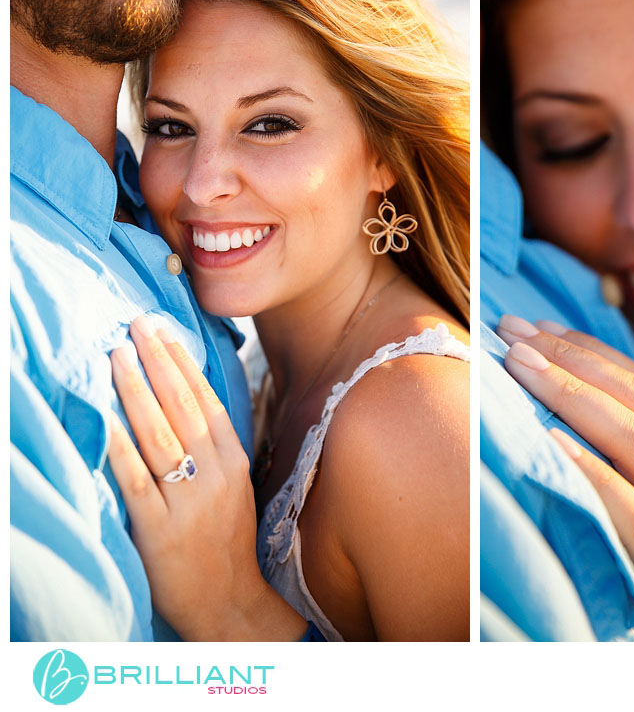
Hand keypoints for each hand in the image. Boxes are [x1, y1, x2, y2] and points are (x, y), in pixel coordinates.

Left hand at [108, 315, 304, 640]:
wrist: (230, 603)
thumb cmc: (228, 541)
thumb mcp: (235, 486)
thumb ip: (215, 446)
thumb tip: (187, 398)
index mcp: (234, 461)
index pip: (206, 399)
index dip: (182, 362)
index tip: (163, 330)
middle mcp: (215, 475)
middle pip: (183, 407)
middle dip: (157, 360)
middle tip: (137, 324)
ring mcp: (188, 502)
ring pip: (158, 434)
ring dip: (135, 390)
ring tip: (116, 355)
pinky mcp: (160, 530)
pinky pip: (136, 480)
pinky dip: (119, 447)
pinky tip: (105, 419)